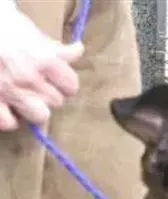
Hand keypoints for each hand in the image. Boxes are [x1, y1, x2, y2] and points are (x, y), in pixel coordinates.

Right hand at [0, 6, 83, 130]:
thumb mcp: (28, 30)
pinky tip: (6, 107)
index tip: (57, 81)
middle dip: (49, 94)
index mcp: (43, 60)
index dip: (65, 84)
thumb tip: (78, 50)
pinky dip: (8, 118)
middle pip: (56, 102)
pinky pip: (9, 123)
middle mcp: (29, 79)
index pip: (71, 86)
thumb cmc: (0, 24)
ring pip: (39, 116)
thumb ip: (55, 47)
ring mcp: (9, 92)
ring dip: (33, 109)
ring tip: (24, 99)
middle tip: (37, 87)